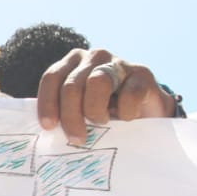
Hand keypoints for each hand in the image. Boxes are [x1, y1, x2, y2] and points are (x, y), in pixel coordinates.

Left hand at [35, 47, 176, 145]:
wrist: (148, 114)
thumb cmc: (108, 114)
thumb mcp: (81, 112)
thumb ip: (64, 113)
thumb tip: (47, 132)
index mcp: (72, 63)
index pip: (52, 77)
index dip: (48, 102)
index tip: (49, 126)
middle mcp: (94, 57)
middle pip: (72, 85)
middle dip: (71, 115)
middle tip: (77, 139)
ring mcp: (118, 63)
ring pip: (97, 82)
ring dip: (96, 110)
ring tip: (102, 123)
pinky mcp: (142, 74)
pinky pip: (128, 94)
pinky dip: (125, 112)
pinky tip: (127, 119)